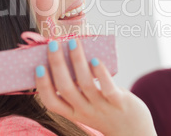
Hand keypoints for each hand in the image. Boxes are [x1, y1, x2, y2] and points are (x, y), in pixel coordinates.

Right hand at [35, 39, 156, 135]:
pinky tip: (95, 60)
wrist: (132, 132)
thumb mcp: (86, 105)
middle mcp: (84, 111)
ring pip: (85, 84)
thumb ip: (76, 88)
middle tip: (53, 45)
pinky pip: (108, 88)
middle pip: (65, 88)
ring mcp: (102, 107)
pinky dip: (101, 73)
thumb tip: (67, 55)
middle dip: (57, 65)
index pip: (51, 102)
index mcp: (72, 111)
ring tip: (73, 43)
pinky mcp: (119, 102)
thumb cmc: (105, 111)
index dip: (42, 85)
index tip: (38, 66)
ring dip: (77, 61)